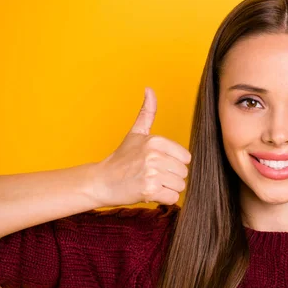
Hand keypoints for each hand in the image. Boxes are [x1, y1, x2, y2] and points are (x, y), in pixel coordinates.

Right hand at [93, 87, 191, 206]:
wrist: (101, 182)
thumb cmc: (121, 159)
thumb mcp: (136, 133)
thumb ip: (147, 112)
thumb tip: (149, 89)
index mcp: (156, 141)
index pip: (186, 158)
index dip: (174, 164)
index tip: (158, 164)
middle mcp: (155, 155)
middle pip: (184, 173)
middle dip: (170, 177)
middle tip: (152, 175)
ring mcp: (152, 172)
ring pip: (180, 186)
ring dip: (167, 189)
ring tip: (150, 183)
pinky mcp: (149, 190)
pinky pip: (172, 198)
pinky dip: (163, 199)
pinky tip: (149, 192)